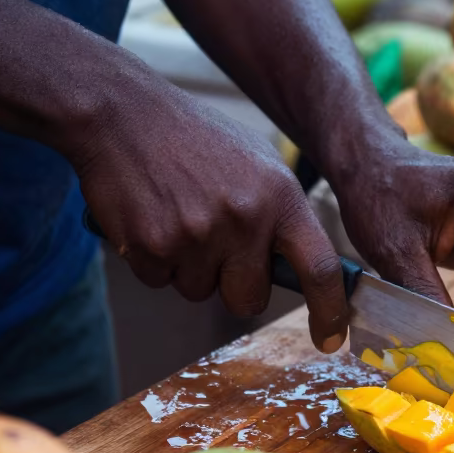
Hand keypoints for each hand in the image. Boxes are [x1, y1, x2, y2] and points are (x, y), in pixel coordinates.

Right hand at [64, 78, 348, 353]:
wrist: (123, 114)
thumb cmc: (195, 140)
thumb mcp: (257, 162)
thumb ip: (279, 214)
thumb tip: (297, 268)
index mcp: (278, 196)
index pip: (319, 267)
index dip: (330, 311)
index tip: (330, 338)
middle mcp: (243, 219)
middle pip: (250, 299)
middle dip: (234, 286)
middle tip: (217, 246)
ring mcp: (196, 235)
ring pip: (200, 291)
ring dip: (190, 269)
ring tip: (178, 216)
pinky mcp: (152, 247)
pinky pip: (160, 282)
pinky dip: (154, 260)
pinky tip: (150, 218)